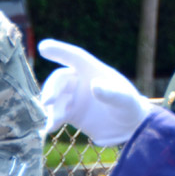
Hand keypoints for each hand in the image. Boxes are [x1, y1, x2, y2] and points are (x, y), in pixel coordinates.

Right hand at [39, 39, 154, 145]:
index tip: (43, 47)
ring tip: (55, 121)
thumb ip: (112, 93)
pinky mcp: (71, 113)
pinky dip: (51, 119)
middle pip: (60, 79)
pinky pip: (56, 113)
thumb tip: (94, 86)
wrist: (130, 129)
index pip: (76, 57)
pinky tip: (50, 128)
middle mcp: (82, 82)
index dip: (60, 51)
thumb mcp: (126, 101)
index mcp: (95, 71)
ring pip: (55, 97)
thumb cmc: (131, 108)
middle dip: (51, 88)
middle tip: (48, 101)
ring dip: (52, 108)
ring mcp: (75, 97)